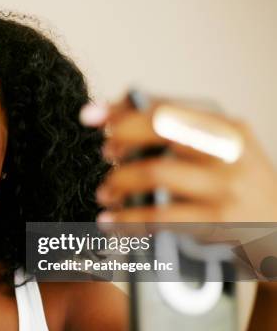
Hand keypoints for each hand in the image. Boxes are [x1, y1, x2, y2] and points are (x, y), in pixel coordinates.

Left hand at [80, 94, 276, 222]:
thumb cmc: (239, 185)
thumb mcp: (221, 149)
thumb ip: (178, 129)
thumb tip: (120, 108)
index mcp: (224, 126)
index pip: (167, 107)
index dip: (124, 110)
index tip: (91, 115)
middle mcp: (227, 150)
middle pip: (162, 131)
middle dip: (122, 138)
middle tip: (106, 154)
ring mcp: (224, 185)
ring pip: (156, 173)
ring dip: (119, 181)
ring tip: (105, 192)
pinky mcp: (216, 221)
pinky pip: (159, 218)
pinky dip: (126, 220)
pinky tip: (111, 222)